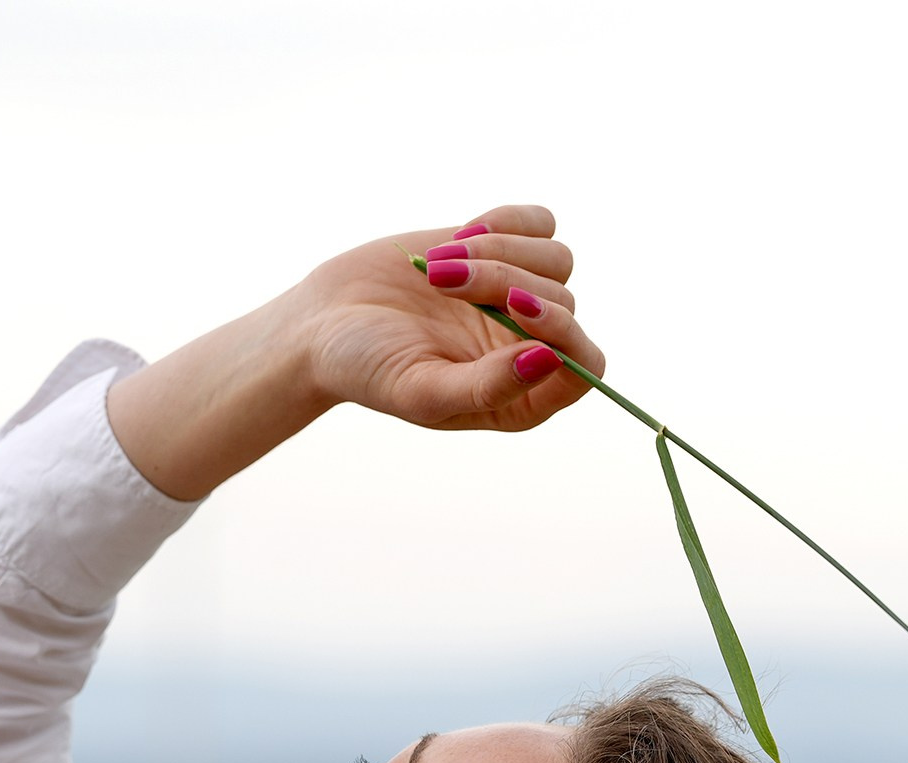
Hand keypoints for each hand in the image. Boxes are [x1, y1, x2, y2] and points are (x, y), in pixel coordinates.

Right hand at [292, 203, 606, 431]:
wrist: (323, 321)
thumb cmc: (367, 369)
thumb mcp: (421, 391)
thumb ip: (487, 388)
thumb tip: (550, 358)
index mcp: (520, 396)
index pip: (584, 367)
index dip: (565, 334)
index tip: (517, 310)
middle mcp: (529, 346)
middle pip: (563, 303)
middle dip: (503, 283)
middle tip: (438, 280)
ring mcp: (518, 296)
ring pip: (555, 259)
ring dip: (499, 251)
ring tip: (437, 265)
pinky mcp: (502, 250)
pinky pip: (539, 223)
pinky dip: (506, 222)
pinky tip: (457, 234)